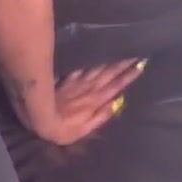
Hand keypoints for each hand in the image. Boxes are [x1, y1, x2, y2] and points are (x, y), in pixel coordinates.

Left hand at [25, 61, 146, 145]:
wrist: (41, 120)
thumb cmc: (64, 130)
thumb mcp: (86, 129)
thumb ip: (101, 117)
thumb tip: (115, 104)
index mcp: (96, 101)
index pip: (116, 86)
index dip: (128, 76)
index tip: (140, 66)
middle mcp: (89, 89)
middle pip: (109, 74)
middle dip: (123, 64)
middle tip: (135, 53)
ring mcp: (78, 83)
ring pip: (97, 69)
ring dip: (109, 60)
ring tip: (120, 52)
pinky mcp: (67, 81)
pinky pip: (80, 69)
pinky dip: (89, 63)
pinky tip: (94, 55)